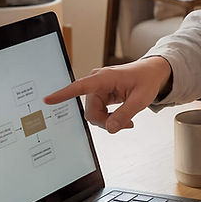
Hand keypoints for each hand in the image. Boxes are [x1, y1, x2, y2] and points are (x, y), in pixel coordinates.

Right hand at [43, 57, 170, 132]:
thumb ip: (125, 115)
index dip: (63, 94)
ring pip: (94, 113)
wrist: (152, 73)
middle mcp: (98, 82)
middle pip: (90, 110)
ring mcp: (98, 88)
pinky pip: (98, 111)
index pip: (79, 87)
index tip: (48, 99)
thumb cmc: (147, 80)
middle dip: (105, 121)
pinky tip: (123, 118)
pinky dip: (109, 118)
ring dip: (108, 120)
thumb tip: (110, 128)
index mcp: (104, 78)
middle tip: (126, 124)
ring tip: (127, 120)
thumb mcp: (140, 100)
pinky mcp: (101, 94)